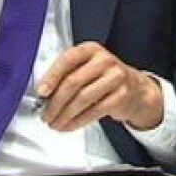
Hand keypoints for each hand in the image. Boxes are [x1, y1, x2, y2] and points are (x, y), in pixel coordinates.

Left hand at [36, 41, 162, 131]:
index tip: (41, 92)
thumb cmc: (102, 77)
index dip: (52, 76)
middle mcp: (104, 60)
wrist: (134, 88)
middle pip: (74, 81)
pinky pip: (94, 112)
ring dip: (64, 115)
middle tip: (45, 115)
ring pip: (83, 98)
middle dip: (55, 102)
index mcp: (91, 49)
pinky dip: (78, 122)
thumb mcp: (85, 67)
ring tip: (54, 123)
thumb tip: (43, 94)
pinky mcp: (121, 96)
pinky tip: (68, 126)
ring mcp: (115, 77)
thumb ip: (65, 76)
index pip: (68, 59)